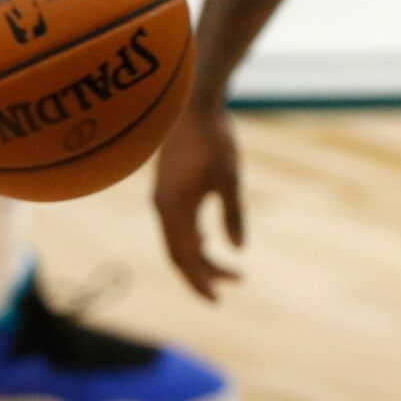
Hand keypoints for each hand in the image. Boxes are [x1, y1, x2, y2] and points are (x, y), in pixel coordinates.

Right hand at [154, 104, 245, 299]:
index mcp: (173, 207)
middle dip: (203, 274)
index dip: (200, 281)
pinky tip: (210, 242)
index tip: (219, 298)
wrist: (191, 102)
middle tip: (233, 285)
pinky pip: (177, 225)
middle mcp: (162, 206)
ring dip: (201, 257)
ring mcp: (163, 197)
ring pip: (178, 240)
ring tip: (230, 270)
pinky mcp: (168, 188)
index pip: (183, 257)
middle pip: (179, 254)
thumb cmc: (213, 137)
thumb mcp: (229, 177)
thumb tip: (237, 249)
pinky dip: (194, 239)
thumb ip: (232, 214)